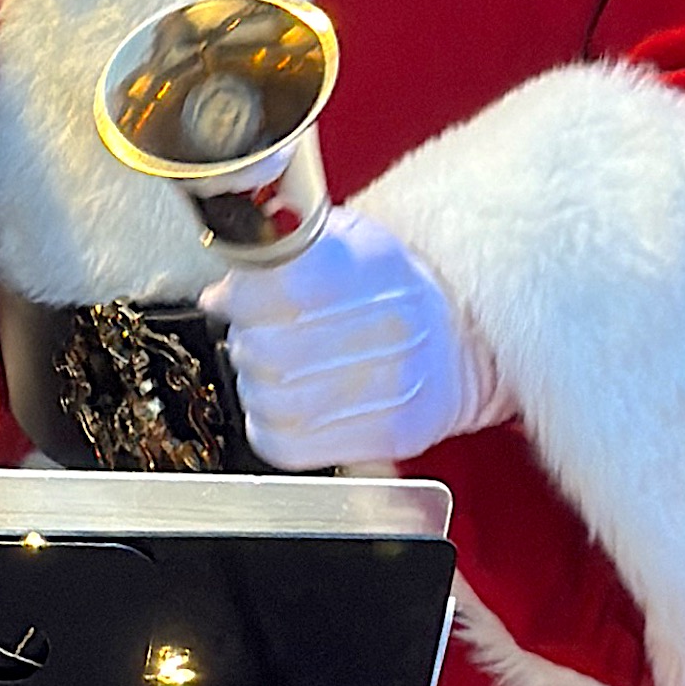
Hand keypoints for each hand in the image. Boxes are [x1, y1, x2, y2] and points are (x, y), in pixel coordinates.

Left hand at [202, 212, 490, 473]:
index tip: (234, 297)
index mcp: (378, 263)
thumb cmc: (392, 289)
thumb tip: (222, 294)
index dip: (242, 297)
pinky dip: (268, 425)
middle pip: (269, 349)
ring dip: (255, 384)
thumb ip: (280, 254)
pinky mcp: (394, 433)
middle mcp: (395, 324)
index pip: (282, 288)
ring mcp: (397, 384)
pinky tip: (282, 405)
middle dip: (246, 340)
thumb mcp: (347, 241)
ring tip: (273, 369)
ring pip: (274, 400)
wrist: (462, 338)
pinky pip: (291, 443)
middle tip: (255, 333)